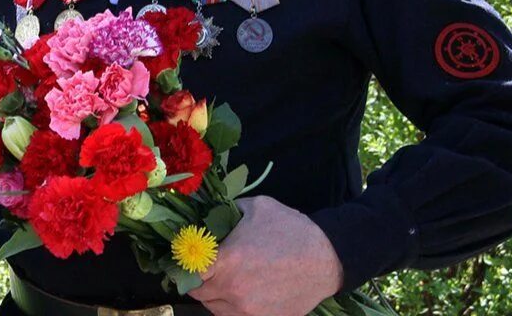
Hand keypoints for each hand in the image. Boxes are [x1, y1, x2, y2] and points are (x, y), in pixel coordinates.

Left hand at [190, 196, 343, 315]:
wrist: (328, 258)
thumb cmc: (291, 230)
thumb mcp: (256, 207)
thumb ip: (226, 212)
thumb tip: (206, 213)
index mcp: (227, 262)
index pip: (187, 271)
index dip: (184, 264)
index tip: (187, 257)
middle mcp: (233, 290)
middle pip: (198, 292)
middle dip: (197, 279)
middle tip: (205, 267)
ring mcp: (248, 310)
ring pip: (213, 307)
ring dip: (213, 294)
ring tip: (224, 278)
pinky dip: (230, 306)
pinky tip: (240, 290)